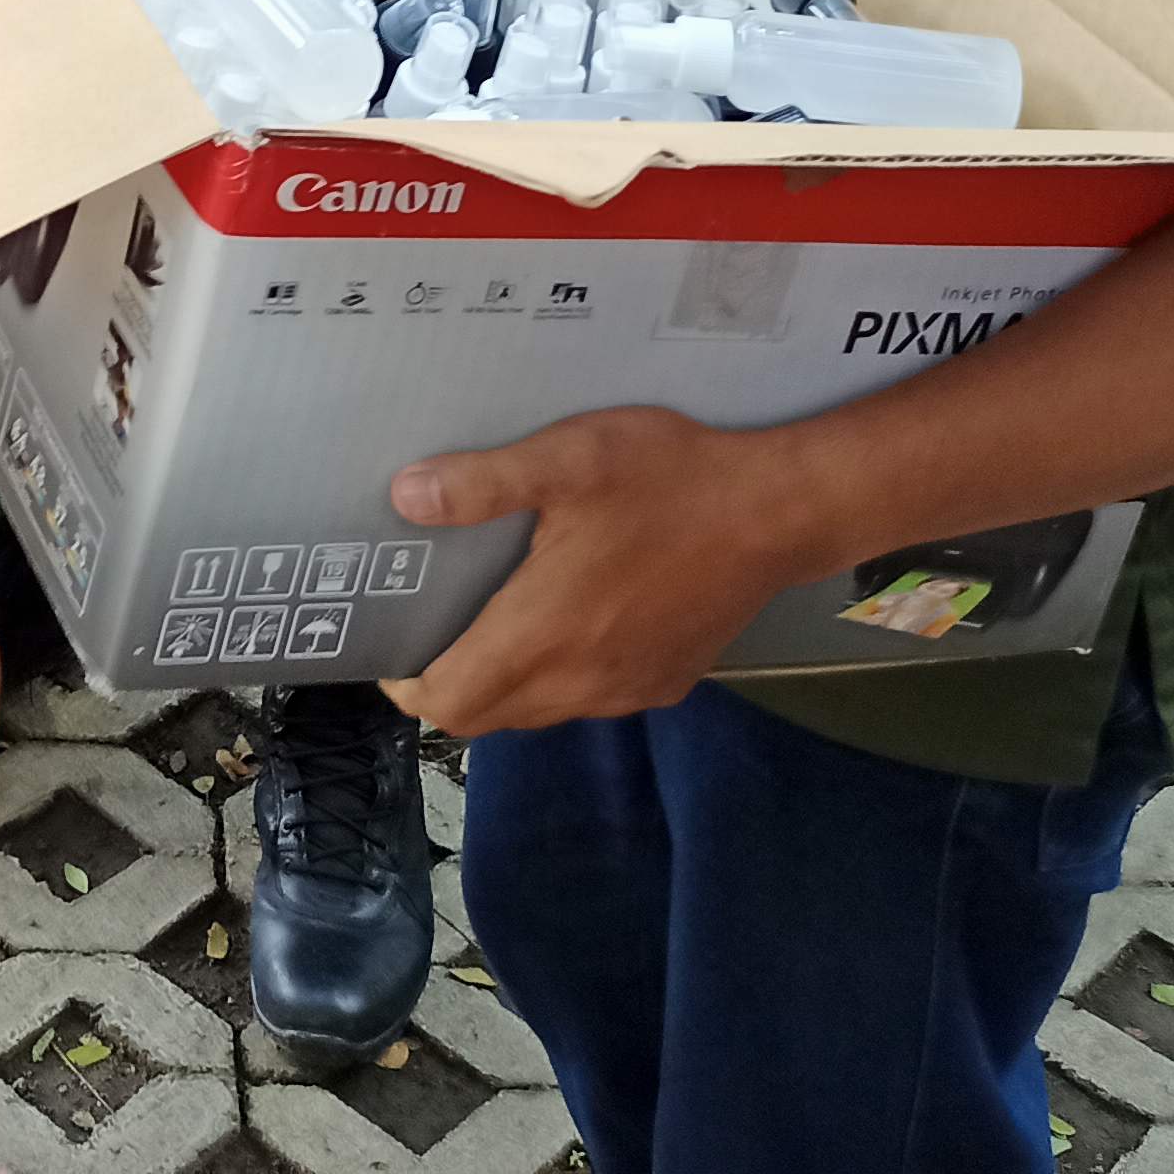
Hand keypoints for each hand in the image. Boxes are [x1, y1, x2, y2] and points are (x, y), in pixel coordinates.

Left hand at [379, 404, 829, 734]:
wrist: (779, 511)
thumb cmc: (669, 480)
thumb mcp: (568, 459)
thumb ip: (482, 483)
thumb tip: (403, 497)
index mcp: (544, 634)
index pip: (451, 702)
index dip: (409, 684)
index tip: (394, 643)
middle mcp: (581, 681)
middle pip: (486, 715)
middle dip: (449, 684)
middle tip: (435, 624)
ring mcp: (627, 690)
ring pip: (537, 711)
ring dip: (503, 681)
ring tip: (492, 614)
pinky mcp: (664, 683)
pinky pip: (588, 698)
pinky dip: (559, 675)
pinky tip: (569, 616)